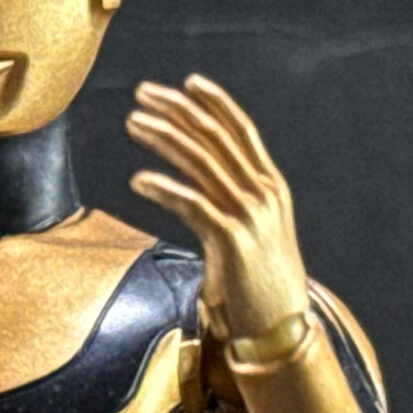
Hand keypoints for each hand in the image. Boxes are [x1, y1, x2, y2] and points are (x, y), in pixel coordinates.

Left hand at [126, 74, 310, 342]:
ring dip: (163, 138)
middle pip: (217, 137)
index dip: (214, 104)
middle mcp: (264, 193)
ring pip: (202, 162)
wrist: (280, 329)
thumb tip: (201, 194)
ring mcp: (250, 215)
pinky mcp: (231, 240)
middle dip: (178, 110)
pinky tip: (138, 179)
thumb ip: (230, 208)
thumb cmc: (257, 286)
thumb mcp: (249, 235)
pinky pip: (193, 204)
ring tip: (132, 123)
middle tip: (142, 94)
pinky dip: (164, 188)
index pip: (241, 132)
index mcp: (270, 187)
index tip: (186, 83)